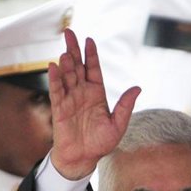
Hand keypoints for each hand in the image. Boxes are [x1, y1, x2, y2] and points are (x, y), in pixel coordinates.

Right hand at [48, 29, 140, 180]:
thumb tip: (137, 88)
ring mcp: (70, 99)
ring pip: (67, 76)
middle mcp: (82, 93)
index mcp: (97, 94)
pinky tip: (53, 66)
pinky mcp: (59, 109)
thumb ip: (125, 106)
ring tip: (66, 51)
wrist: (84, 159)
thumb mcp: (118, 124)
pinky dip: (55, 79)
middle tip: (69, 32)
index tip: (89, 40)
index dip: (91, 55)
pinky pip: (56, 91)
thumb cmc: (101, 143)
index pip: (93, 70)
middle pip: (77, 67)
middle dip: (74, 50)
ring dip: (66, 63)